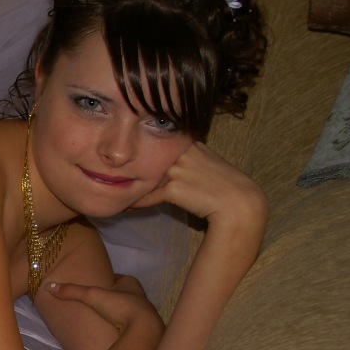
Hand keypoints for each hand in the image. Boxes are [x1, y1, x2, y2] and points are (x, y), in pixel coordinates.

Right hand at [46, 274, 162, 337]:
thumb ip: (72, 291)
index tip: (91, 286)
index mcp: (130, 283)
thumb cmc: (121, 307)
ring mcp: (142, 313)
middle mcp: (139, 296)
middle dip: (107, 298)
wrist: (143, 331)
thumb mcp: (93, 296)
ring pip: (124, 309)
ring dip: (113, 313)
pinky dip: (118, 325)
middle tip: (91, 303)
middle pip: (119, 294)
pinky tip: (108, 330)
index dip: (103, 282)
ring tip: (97, 317)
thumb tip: (48, 287)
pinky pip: (127, 324)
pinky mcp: (141, 328)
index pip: (115, 279)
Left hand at [129, 142, 266, 233]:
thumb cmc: (223, 183)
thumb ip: (188, 154)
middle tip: (112, 174)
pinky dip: (137, 203)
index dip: (141, 151)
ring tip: (116, 191)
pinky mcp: (173, 189)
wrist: (237, 203)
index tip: (126, 160)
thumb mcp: (207, 159)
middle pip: (147, 158)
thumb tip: (166, 155)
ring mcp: (176, 170)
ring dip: (130, 186)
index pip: (157, 142)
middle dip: (130, 167)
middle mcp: (181, 153)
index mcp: (189, 142)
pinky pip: (148, 197)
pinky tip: (127, 206)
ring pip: (145, 177)